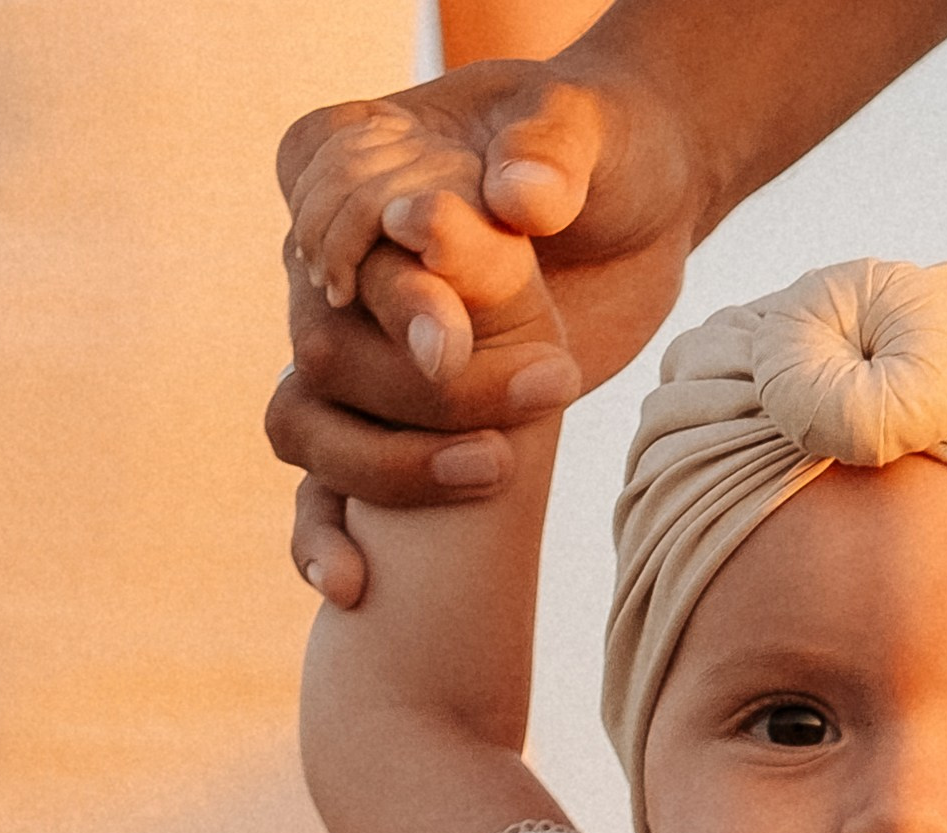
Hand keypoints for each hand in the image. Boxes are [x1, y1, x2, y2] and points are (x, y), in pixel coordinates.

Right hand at [268, 60, 700, 603]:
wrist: (639, 215)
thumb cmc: (605, 157)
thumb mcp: (586, 132)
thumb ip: (549, 151)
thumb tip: (518, 199)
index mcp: (357, 169)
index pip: (328, 227)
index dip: (385, 285)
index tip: (452, 333)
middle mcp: (337, 269)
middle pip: (324, 343)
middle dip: (413, 385)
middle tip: (517, 404)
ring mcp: (355, 360)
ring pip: (308, 425)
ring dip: (381, 466)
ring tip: (488, 472)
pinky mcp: (384, 432)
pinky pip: (319, 497)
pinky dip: (324, 542)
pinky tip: (354, 586)